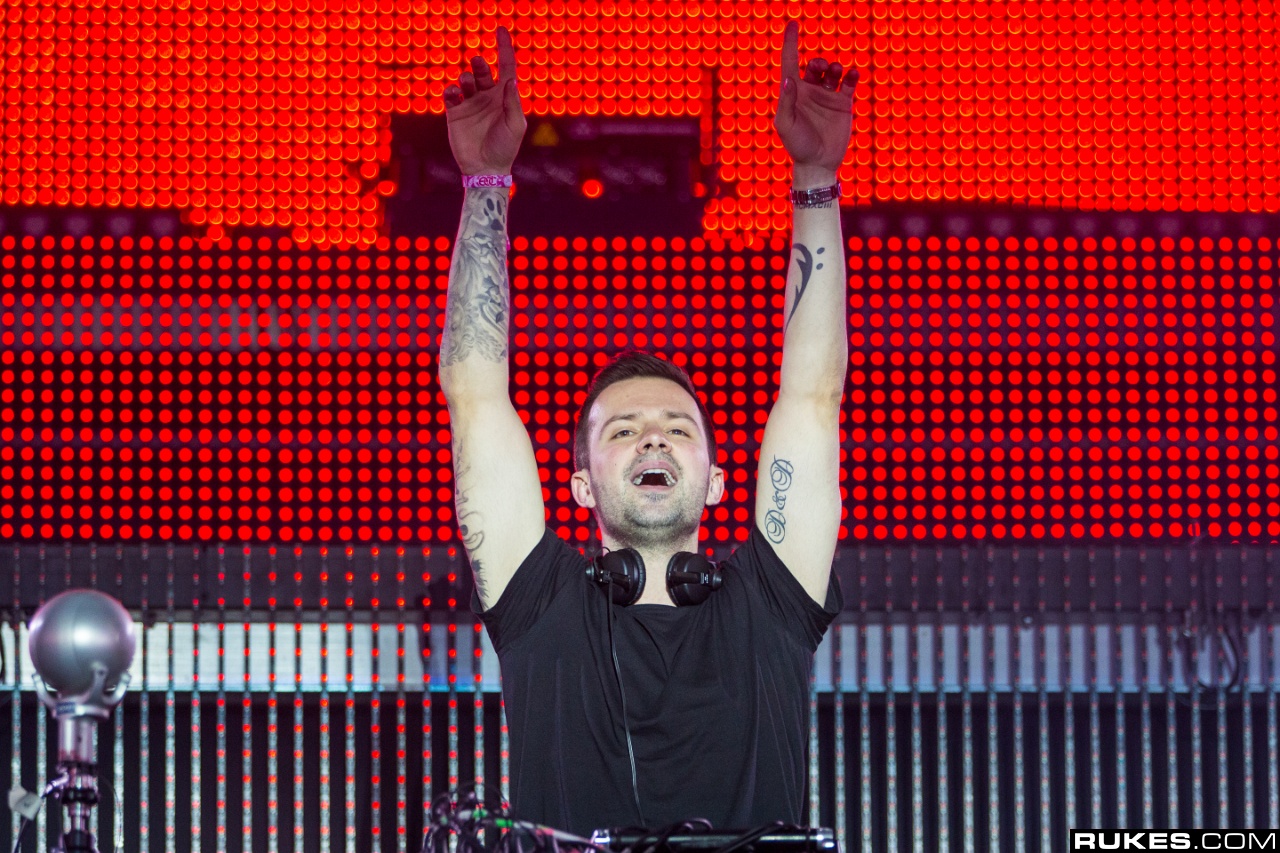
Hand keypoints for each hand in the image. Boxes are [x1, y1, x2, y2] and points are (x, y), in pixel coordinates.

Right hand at [442, 26, 526, 176]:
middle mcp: (487, 97)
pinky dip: (451, 90)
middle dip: (479, 65)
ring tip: (465, 85)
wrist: (486, 169)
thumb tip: (510, 80)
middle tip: (477, 64)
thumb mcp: (515, 125)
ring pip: (465, 80)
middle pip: (482, 71)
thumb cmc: (505, 148)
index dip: (504, 48)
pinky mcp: (455, 113)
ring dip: (466, 78)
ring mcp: (471, 104)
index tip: (501, 29)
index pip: (505, 67)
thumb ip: (512, 102)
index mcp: (504, 97)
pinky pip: (451, 95)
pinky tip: (454, 93)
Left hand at [774, 19, 859, 181]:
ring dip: (834, 67)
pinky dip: (851, 76)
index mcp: (793, 93)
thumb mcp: (786, 125)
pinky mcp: (842, 104)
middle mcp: (809, 91)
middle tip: (820, 68)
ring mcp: (827, 97)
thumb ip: (787, 102)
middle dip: (817, 61)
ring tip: (836, 72)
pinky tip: (851, 75)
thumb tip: (789, 79)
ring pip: (832, 72)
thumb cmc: (797, 146)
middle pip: (814, 65)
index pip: (790, 61)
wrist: (818, 164)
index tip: (792, 23)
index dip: (790, 42)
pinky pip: (848, 84)